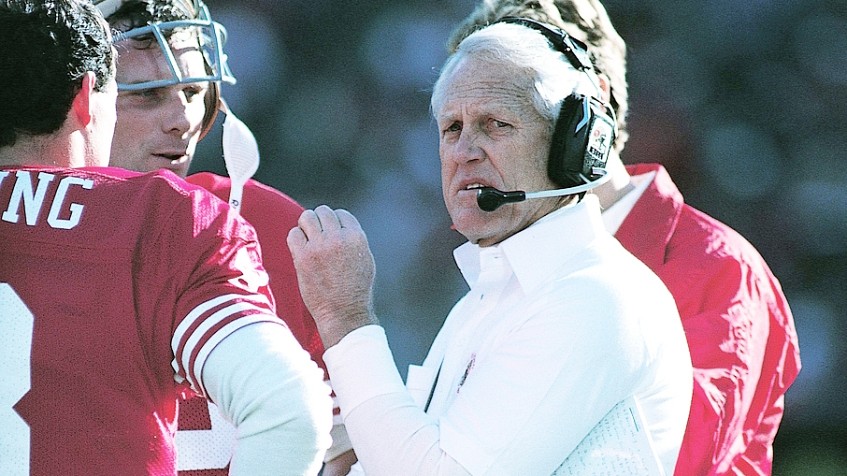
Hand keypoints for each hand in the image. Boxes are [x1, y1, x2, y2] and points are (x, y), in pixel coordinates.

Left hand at [287, 205, 377, 347]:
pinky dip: (296, 239)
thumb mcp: (365, 259)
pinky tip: (300, 250)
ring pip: (306, 217)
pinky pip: (293, 234)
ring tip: (308, 240)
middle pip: (323, 212)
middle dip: (319, 222)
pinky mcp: (303, 257)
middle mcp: (338, 238)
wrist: (344, 312)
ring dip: (306, 226)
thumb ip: (354, 240)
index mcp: (356, 237)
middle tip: (317, 236)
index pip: (341, 214)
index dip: (334, 222)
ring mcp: (320, 246)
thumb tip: (341, 227)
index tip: (331, 234)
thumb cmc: (356, 289)